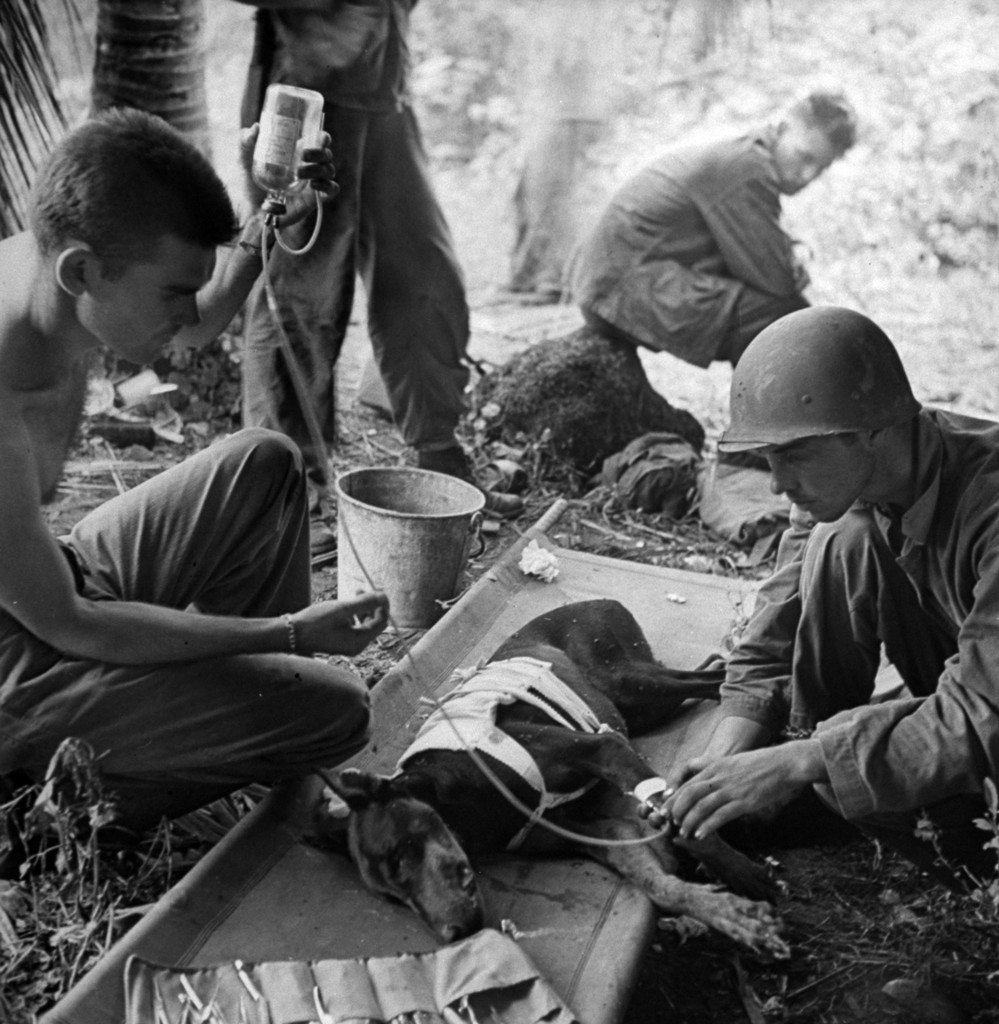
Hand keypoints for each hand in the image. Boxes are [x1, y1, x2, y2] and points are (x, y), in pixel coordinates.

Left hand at [238, 124, 338, 225]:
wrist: (253, 210)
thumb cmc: (251, 185)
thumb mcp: (244, 160)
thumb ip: (245, 141)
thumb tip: (256, 127)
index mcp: (297, 153)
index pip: (317, 141)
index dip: (323, 137)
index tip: (320, 136)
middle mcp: (308, 166)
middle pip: (326, 154)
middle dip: (319, 152)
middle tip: (302, 155)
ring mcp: (313, 182)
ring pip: (329, 170)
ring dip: (317, 168)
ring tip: (299, 173)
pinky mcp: (315, 198)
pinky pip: (332, 189)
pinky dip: (327, 184)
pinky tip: (313, 184)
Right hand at [291, 591, 388, 656]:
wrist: (291, 634)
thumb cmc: (315, 622)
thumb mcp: (342, 609)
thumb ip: (365, 602)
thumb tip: (385, 596)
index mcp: (359, 642)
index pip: (381, 622)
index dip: (382, 605)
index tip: (376, 590)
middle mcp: (356, 646)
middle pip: (374, 623)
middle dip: (371, 605)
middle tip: (361, 589)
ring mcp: (348, 644)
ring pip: (364, 623)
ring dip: (362, 608)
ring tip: (354, 594)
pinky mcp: (340, 640)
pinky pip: (354, 626)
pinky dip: (353, 614)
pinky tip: (344, 605)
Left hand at [664, 739, 826, 840]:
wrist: (785, 763)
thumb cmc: (761, 764)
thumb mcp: (734, 762)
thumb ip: (718, 771)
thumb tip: (707, 782)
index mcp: (716, 767)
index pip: (688, 783)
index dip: (674, 797)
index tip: (665, 808)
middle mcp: (720, 777)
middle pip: (689, 794)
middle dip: (676, 810)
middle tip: (669, 822)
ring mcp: (731, 789)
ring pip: (702, 807)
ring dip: (689, 821)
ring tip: (683, 832)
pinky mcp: (745, 802)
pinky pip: (721, 816)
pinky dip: (707, 826)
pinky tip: (700, 835)